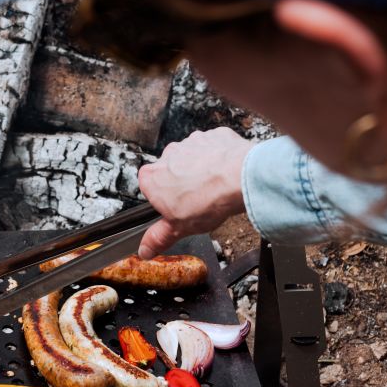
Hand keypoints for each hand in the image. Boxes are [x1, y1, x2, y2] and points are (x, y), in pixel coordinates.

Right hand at [137, 128, 255, 258]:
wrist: (241, 178)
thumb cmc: (208, 200)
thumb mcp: (179, 229)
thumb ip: (158, 239)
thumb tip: (145, 250)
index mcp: (152, 177)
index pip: (150, 188)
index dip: (164, 199)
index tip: (176, 208)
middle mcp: (168, 155)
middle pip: (171, 171)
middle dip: (182, 184)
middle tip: (198, 201)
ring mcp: (191, 142)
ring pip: (192, 159)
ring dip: (200, 170)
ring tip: (215, 188)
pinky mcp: (213, 136)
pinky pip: (212, 148)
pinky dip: (218, 159)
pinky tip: (225, 174)